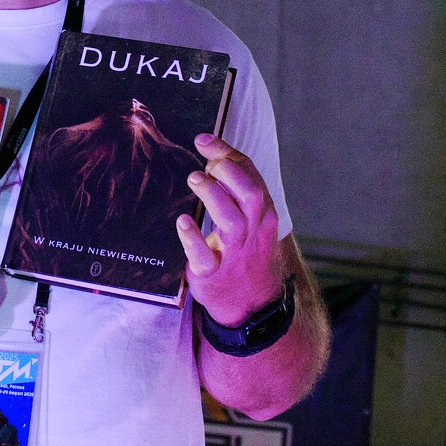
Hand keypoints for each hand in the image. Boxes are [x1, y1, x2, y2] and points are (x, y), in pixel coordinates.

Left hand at [176, 135, 282, 326]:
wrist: (251, 305)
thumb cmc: (245, 253)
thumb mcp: (250, 221)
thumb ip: (235, 190)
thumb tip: (212, 154)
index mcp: (262, 215)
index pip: (251, 178)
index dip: (228, 155)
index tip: (203, 140)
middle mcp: (252, 232)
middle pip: (250, 195)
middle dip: (229, 173)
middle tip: (205, 166)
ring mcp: (233, 254)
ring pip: (231, 221)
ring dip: (212, 196)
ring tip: (194, 180)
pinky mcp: (212, 274)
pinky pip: (204, 255)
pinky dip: (193, 238)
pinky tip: (182, 223)